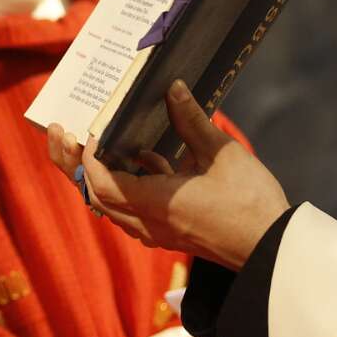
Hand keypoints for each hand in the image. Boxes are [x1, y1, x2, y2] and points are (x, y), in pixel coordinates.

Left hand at [46, 81, 288, 268]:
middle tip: (63, 135)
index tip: (90, 128)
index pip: (100, 182)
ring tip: (97, 143)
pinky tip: (146, 159)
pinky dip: (128, 186)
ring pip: (111, 205)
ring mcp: (158, 231)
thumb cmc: (252, 203)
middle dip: (75, 164)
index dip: (88, 155)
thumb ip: (191, 120)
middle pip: (95, 196)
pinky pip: (134, 210)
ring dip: (98, 175)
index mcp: (156, 204)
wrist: (272, 247)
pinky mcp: (171, 232)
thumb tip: (173, 88)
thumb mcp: (222, 153)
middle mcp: (149, 223)